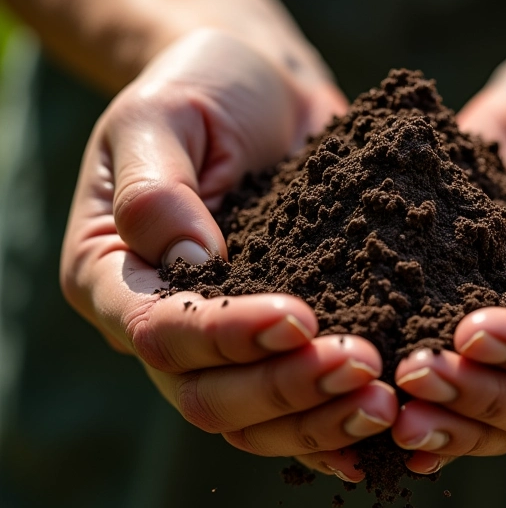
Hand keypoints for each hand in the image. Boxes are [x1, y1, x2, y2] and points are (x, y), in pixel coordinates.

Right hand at [61, 28, 396, 480]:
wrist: (261, 90)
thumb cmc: (201, 88)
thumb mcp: (162, 114)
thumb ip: (157, 187)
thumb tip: (192, 259)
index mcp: (114, 275)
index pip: (159, 331)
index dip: (226, 335)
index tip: (299, 317)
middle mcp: (162, 324)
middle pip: (208, 396)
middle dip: (286, 389)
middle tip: (363, 368)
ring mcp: (223, 340)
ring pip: (257, 418)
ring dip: (320, 417)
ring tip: (386, 398)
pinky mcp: (277, 339)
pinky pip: (299, 401)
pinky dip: (337, 418)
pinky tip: (390, 417)